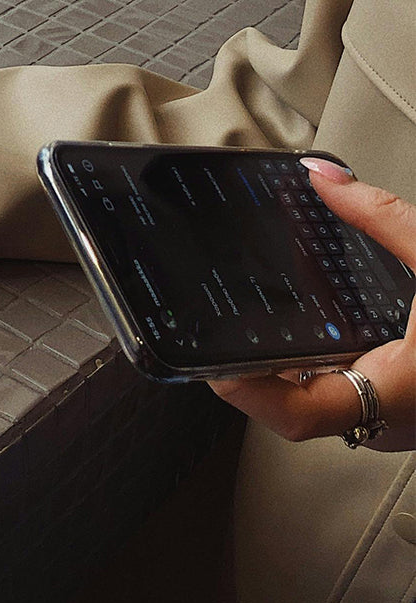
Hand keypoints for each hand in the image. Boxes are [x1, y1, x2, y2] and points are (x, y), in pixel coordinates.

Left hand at [208, 157, 414, 450]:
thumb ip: (383, 218)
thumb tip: (322, 178)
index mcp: (403, 396)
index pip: (295, 417)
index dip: (242, 392)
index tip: (207, 360)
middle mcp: (397, 423)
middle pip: (297, 409)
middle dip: (255, 373)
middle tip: (213, 332)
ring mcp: (405, 424)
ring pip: (324, 406)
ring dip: (289, 370)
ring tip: (248, 327)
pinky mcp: (412, 411)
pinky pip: (353, 396)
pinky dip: (324, 367)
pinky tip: (311, 332)